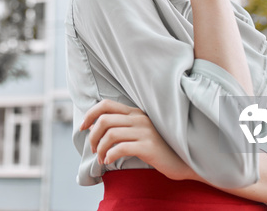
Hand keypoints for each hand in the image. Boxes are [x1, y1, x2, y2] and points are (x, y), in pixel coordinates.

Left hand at [80, 99, 196, 180]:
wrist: (183, 161)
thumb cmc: (158, 148)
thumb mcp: (140, 132)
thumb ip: (121, 126)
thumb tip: (93, 126)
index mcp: (136, 112)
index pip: (106, 104)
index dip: (90, 114)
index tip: (82, 127)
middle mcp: (139, 118)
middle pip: (104, 120)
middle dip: (92, 135)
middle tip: (93, 148)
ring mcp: (145, 132)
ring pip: (110, 135)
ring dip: (99, 148)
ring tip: (101, 158)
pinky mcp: (148, 147)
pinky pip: (120, 148)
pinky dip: (109, 155)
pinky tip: (108, 161)